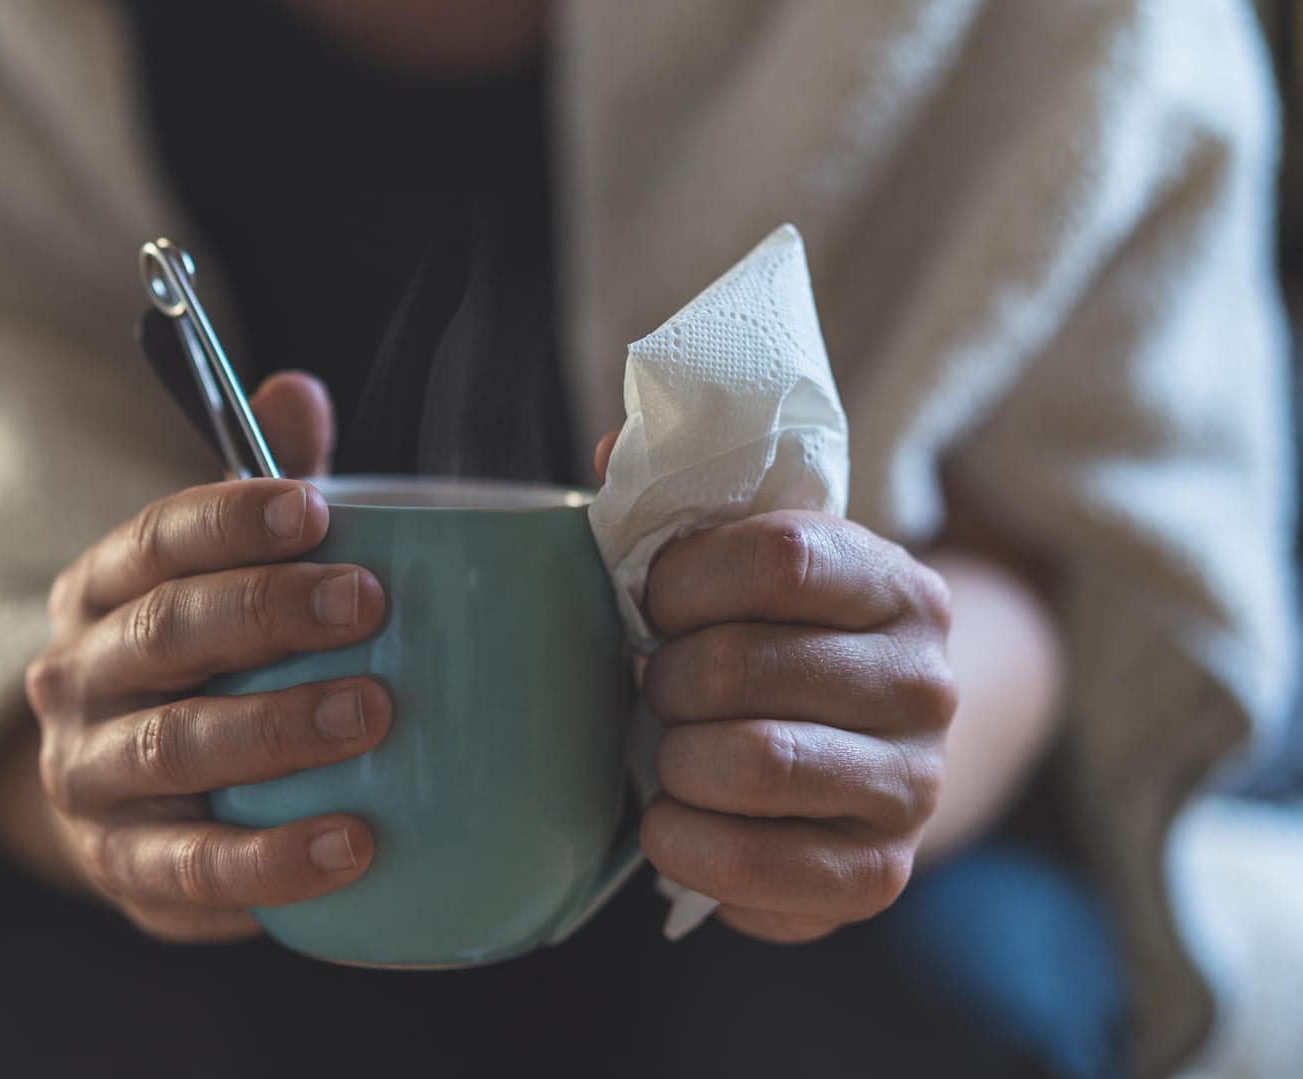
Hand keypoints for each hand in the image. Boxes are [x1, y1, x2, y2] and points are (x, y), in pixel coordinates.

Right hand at [23, 373, 389, 941]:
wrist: (123, 799)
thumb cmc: (204, 662)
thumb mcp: (222, 572)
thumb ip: (266, 487)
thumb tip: (296, 392)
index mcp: (101, 589)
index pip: (155, 538)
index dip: (230, 518)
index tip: (316, 508)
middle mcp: (77, 676)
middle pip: (164, 633)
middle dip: (266, 612)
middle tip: (367, 605)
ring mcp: (89, 777)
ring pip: (172, 748)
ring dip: (274, 729)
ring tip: (370, 716)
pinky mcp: (122, 868)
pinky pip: (191, 868)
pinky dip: (270, 861)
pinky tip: (352, 845)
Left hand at [596, 438, 956, 942]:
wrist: (867, 756)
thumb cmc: (776, 646)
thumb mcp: (747, 567)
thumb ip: (680, 506)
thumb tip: (610, 448)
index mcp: (893, 583)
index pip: (780, 556)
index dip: (684, 578)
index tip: (652, 601)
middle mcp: (924, 681)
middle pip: (742, 664)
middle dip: (663, 678)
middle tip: (655, 686)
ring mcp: (913, 783)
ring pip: (751, 763)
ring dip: (674, 760)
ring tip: (670, 752)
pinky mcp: (880, 874)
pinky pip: (755, 867)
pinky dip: (685, 844)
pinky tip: (672, 823)